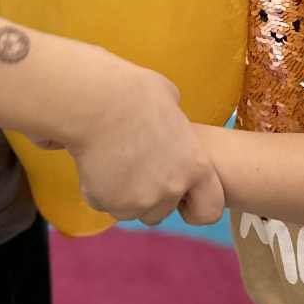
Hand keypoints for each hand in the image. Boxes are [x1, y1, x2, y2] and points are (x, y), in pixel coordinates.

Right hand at [68, 63, 223, 225]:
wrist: (98, 101)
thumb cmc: (134, 92)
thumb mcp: (170, 101)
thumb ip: (177, 123)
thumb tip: (171, 116)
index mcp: (196, 167)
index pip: (209, 209)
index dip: (193, 204)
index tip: (177, 195)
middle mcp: (172, 189)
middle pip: (160, 212)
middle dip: (146, 197)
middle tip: (131, 167)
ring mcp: (140, 200)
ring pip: (129, 211)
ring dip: (120, 195)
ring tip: (111, 160)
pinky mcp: (109, 202)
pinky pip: (102, 202)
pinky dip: (96, 188)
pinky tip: (94, 161)